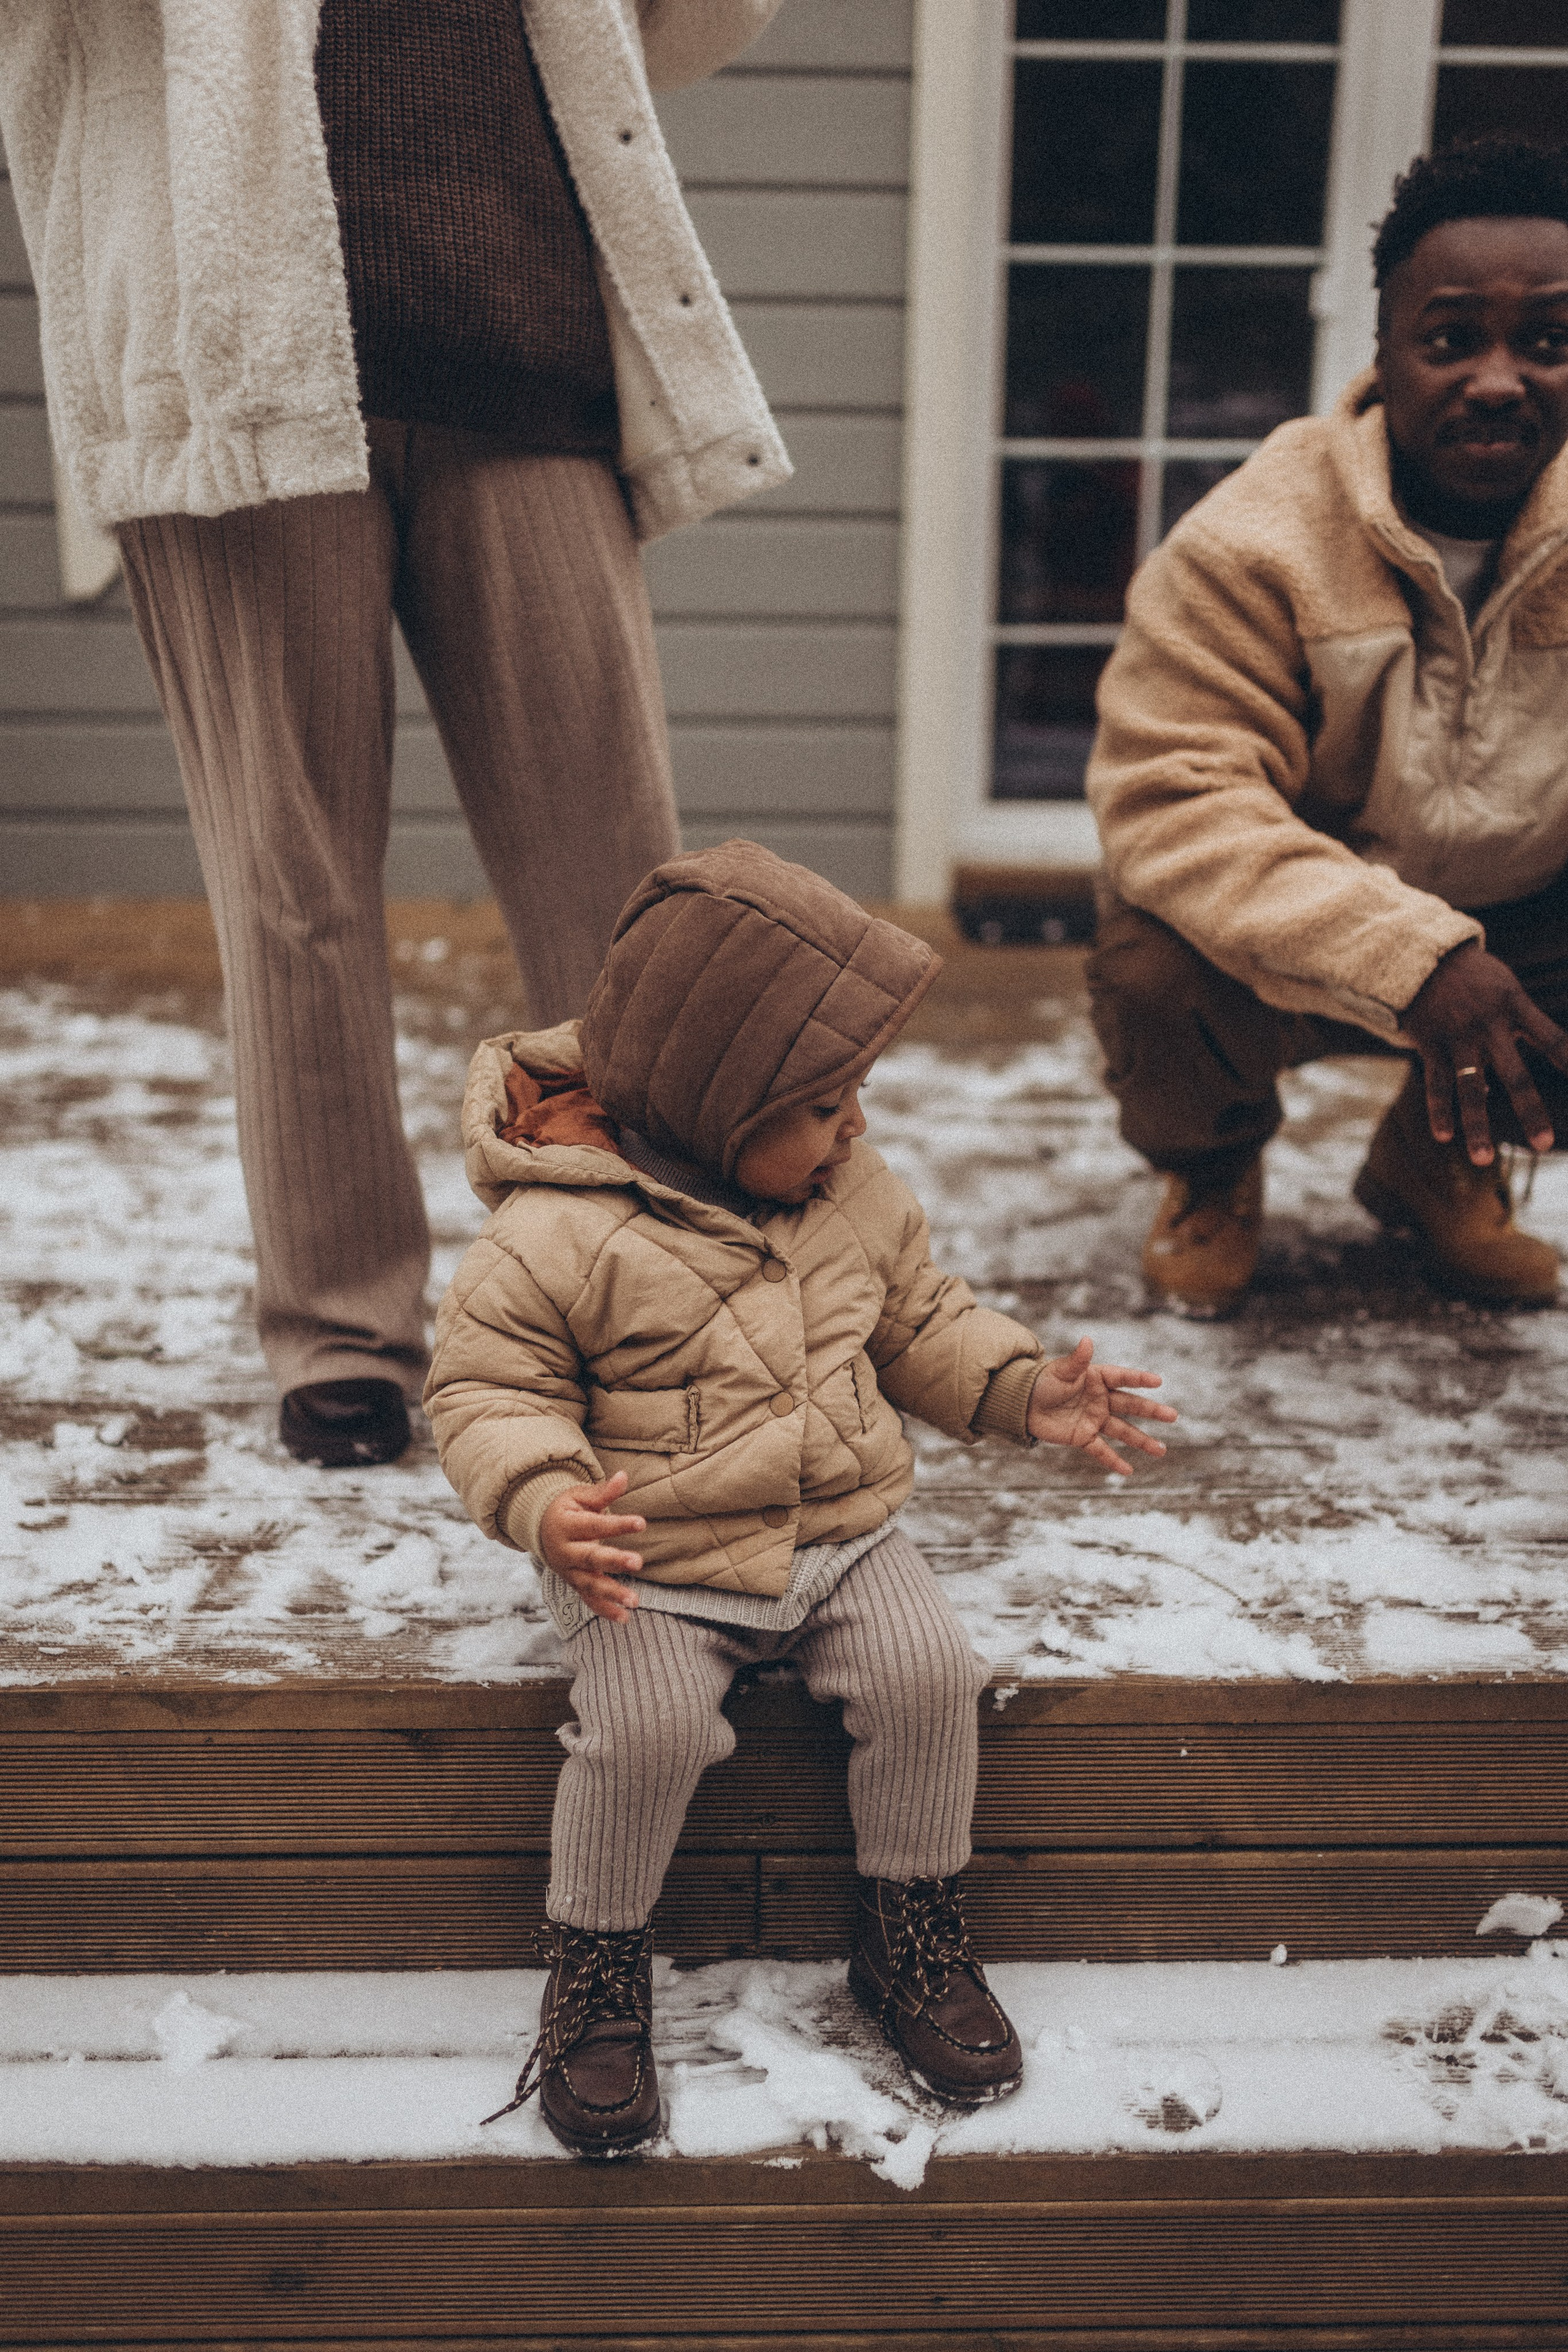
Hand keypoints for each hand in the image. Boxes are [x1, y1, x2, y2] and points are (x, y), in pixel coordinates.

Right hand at [537, 1471, 645, 1622]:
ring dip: (612, 1593)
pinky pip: (589, 1600)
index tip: (642, 1523)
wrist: (540, 1530)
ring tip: (634, 1601)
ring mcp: (569, 1571)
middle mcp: (565, 1552)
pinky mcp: (574, 1584)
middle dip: (614, 1560)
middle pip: (591, 1557)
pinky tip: (624, 1618)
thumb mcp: (579, 1496)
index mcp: (566, 1526)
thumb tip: (623, 1476)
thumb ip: (603, 1492)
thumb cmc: (566, 1509)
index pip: (595, 1524)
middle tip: (638, 1562)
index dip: (618, 1524)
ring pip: (590, 1584)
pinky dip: (605, 1611)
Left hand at [1025, 1337, 1175, 1474]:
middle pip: (1130, 1405)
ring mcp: (1094, 1419)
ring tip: (1161, 1451)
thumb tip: (1087, 1340)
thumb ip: (1077, 1360)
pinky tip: (1129, 1471)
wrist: (1022, 1404)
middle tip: (1173, 1416)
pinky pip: (1101, 1450)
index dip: (1139, 1379)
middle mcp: (1101, 1399)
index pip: (1122, 1378)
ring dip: (1142, 1441)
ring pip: (1123, 1431)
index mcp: (1097, 1378)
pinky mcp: (1083, 1437)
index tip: (1158, 1382)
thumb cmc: (1043, 1382)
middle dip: (1151, 1411)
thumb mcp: (1061, 1371)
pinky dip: (1113, 1461)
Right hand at [1403, 941, 1567, 1162]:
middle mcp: (1489, 1024)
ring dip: (1478, 1126)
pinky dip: (1440, 1111)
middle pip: (1515, 1075)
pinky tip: (1445, 1137)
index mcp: (1515, 1006)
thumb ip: (1516, 1031)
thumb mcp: (1504, 992)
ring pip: (1470, 1088)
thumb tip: (1511, 1081)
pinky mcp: (1430, 1043)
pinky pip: (1436, 1083)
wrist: (1420, 956)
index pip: (1553, 1039)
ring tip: (1485, 1160)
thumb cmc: (1474, 979)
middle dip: (1530, 1111)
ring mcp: (1458, 1036)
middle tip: (1545, 1145)